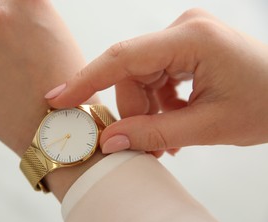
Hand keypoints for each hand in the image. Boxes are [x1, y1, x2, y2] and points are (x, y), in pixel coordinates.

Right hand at [46, 8, 267, 153]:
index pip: (123, 58)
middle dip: (134, 112)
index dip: (86, 80)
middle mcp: (185, 28)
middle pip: (132, 73)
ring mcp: (186, 36)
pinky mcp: (187, 46)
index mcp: (192, 38)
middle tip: (146, 147)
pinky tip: (176, 123)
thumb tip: (109, 142)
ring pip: (142, 78)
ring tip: (169, 141)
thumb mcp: (209, 126)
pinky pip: (157, 76)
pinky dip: (160, 103)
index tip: (58, 98)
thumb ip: (154, 134)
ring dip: (149, 111)